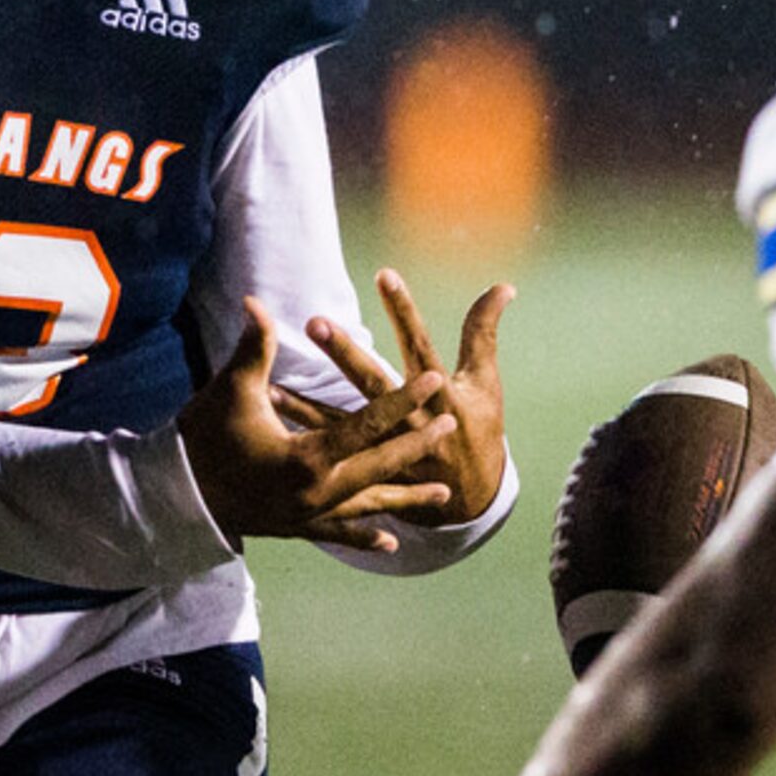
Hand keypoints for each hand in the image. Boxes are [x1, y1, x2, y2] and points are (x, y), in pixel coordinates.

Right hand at [177, 299, 459, 549]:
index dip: (400, 401)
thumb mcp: (229, 392)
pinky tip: (392, 543)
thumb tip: (256, 302)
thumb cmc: (202, 441)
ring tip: (444, 494)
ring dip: (406, 498)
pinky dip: (366, 537)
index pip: (365, 425)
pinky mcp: (298, 528)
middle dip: (416, 445)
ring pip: (369, 504)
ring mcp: (309, 516)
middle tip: (450, 425)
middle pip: (379, 466)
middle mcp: (316, 492)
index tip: (431, 380)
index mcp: (306, 458)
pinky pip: (341, 533)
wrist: (175, 501)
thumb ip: (254, 349)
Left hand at [289, 270, 512, 523]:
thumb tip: (504, 285)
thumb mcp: (486, 383)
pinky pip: (329, 449)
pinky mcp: (370, 472)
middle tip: (316, 322)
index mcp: (444, 396)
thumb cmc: (481, 430)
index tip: (384, 274)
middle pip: (375, 384)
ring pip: (344, 424)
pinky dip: (301, 428)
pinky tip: (271, 407)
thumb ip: (484, 332)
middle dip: (345, 354)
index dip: (405, 310)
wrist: (473, 501)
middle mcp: (413, 421)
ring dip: (307, 403)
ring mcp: (390, 450)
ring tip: (271, 381)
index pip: (420, 345)